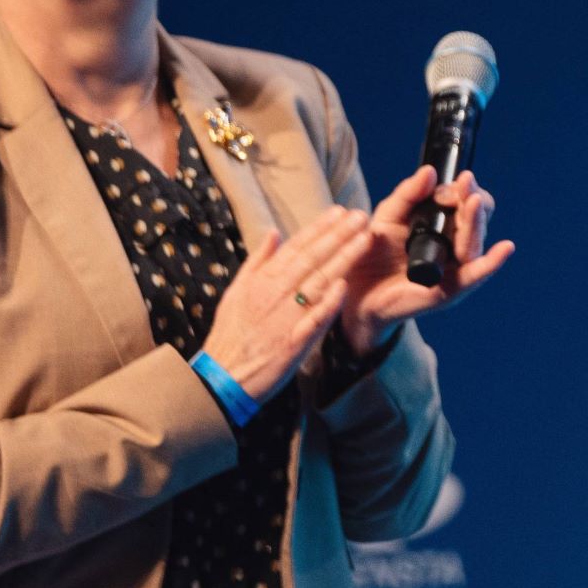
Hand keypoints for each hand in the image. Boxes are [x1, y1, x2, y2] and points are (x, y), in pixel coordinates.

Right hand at [198, 207, 374, 399]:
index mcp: (263, 280)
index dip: (319, 228)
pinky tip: (345, 287)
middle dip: (338, 235)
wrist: (222, 375)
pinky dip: (328, 303)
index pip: (296, 247)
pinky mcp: (292, 342)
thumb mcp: (236, 291)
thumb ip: (257, 261)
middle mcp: (275, 293)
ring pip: (318, 282)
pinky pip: (314, 320)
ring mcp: (285, 317)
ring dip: (343, 259)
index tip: (339, 211)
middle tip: (361, 216)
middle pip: (312, 259)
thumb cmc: (231, 333)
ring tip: (365, 240)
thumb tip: (274, 232)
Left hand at [336, 166, 515, 352]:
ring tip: (472, 201)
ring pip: (475, 243)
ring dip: (475, 221)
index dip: (465, 190)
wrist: (355, 290)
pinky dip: (492, 263)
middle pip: (478, 220)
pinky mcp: (449, 290)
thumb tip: (430, 171)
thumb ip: (408, 193)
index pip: (467, 203)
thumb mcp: (388, 215)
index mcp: (443, 226)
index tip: (459, 179)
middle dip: (473, 200)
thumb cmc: (372, 252)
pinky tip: (504, 248)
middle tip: (465, 185)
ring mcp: (454, 269)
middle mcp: (454, 246)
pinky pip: (475, 275)